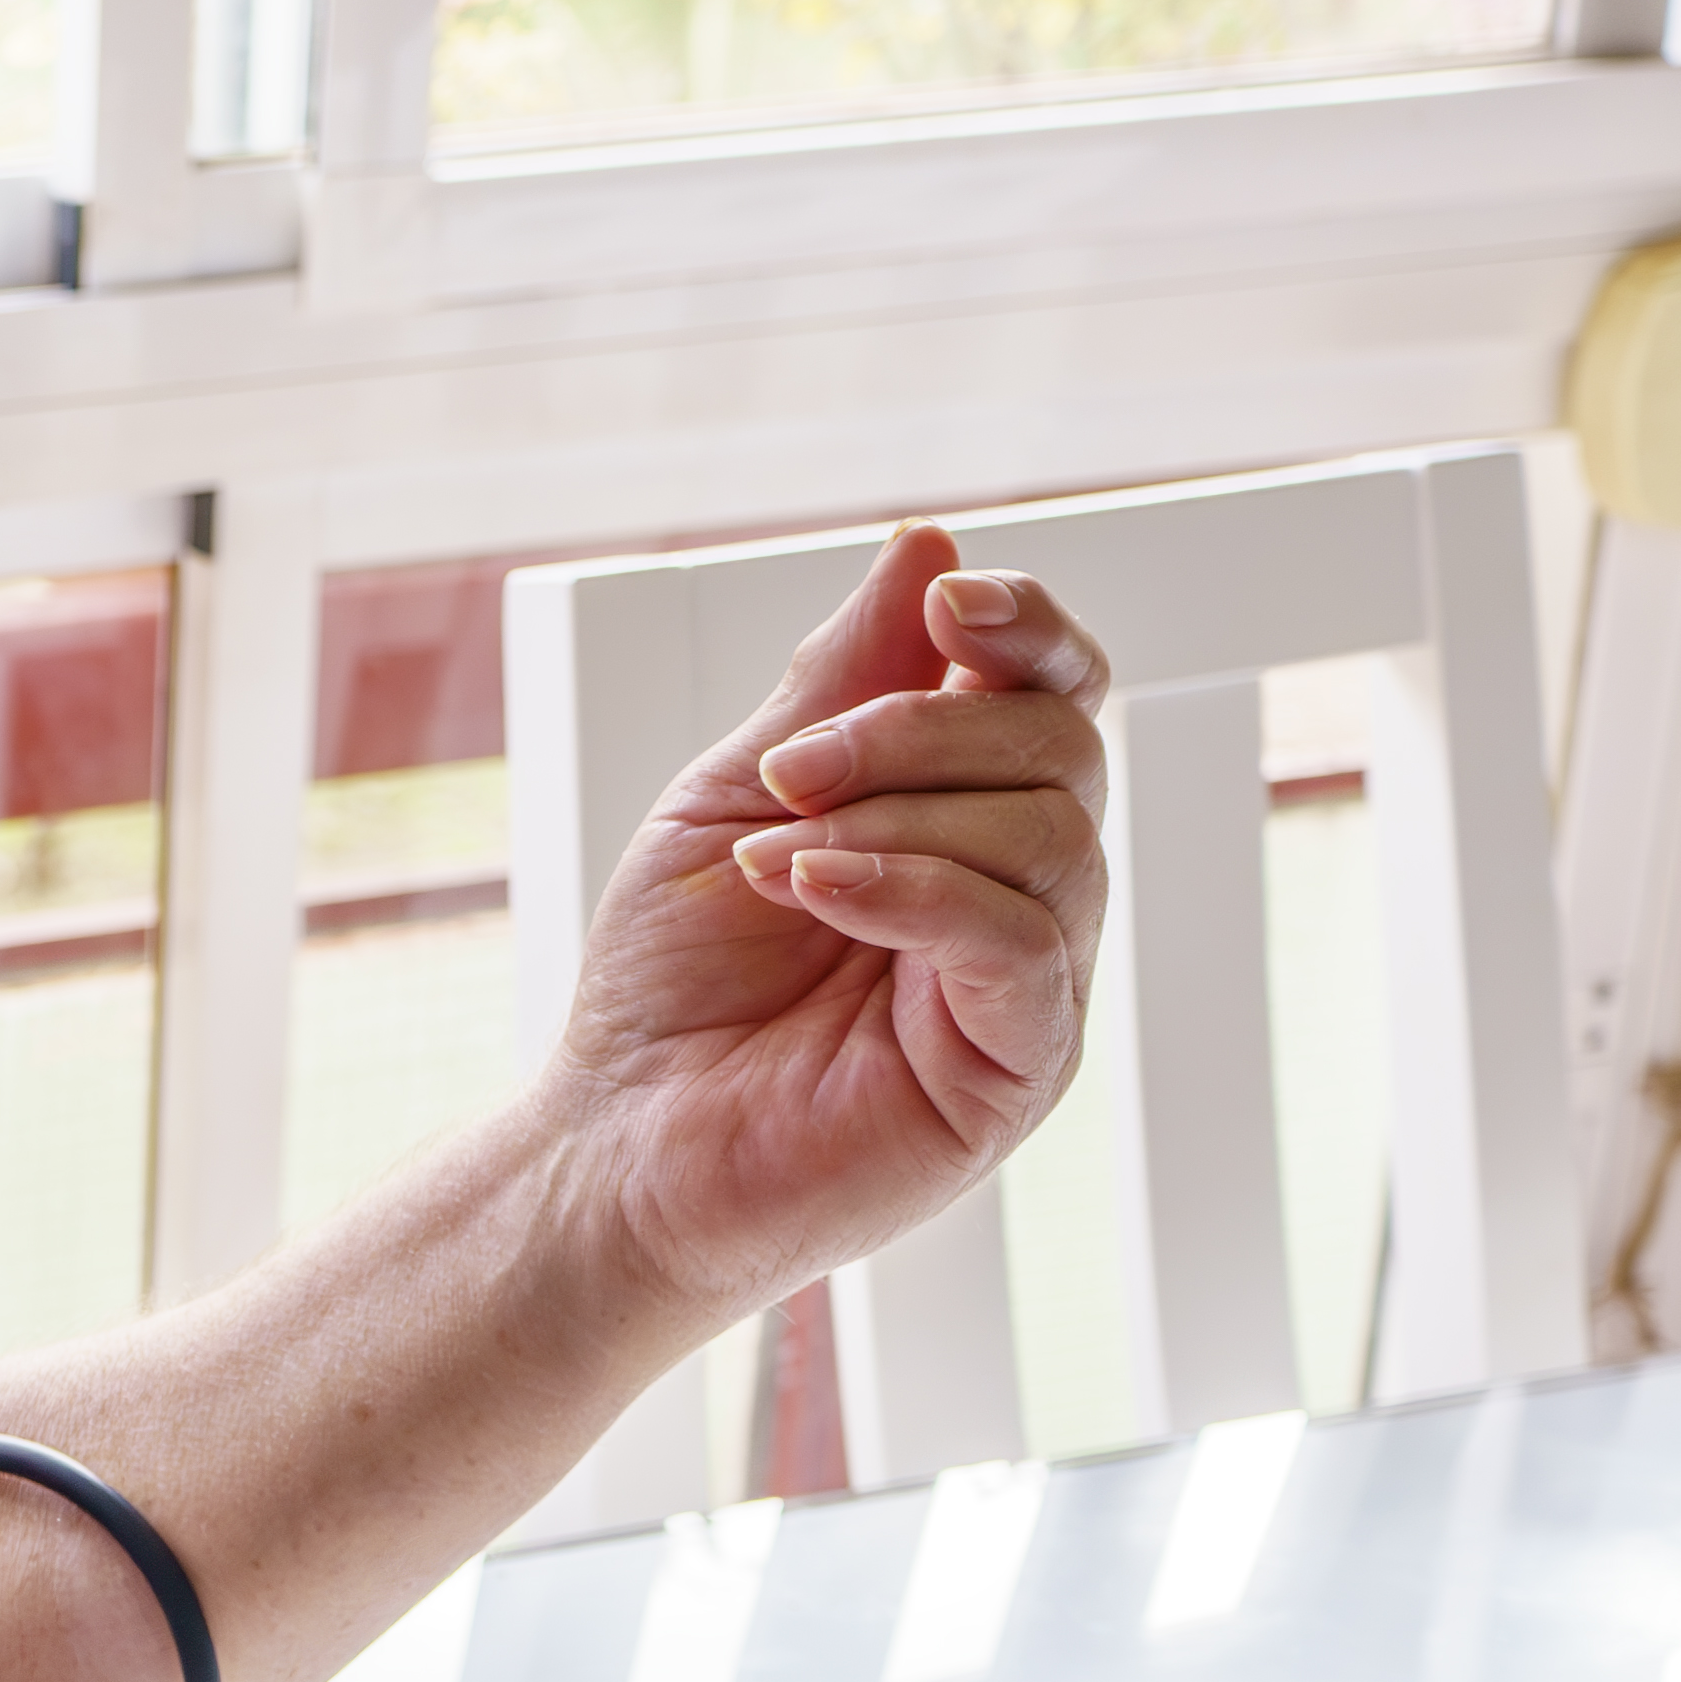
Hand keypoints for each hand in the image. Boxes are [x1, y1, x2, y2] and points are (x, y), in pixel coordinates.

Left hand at [526, 524, 1108, 1330]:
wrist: (621, 1138)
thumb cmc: (674, 981)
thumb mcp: (739, 791)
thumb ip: (840, 678)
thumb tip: (929, 543)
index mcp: (967, 814)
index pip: (1058, 690)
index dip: (1028, 627)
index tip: (948, 600)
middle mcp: (1023, 890)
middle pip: (1059, 744)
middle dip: (916, 730)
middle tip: (790, 773)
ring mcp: (1033, 980)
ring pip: (1048, 834)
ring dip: (896, 817)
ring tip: (775, 856)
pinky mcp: (1022, 1066)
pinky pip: (1019, 940)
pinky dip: (911, 888)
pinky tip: (810, 886)